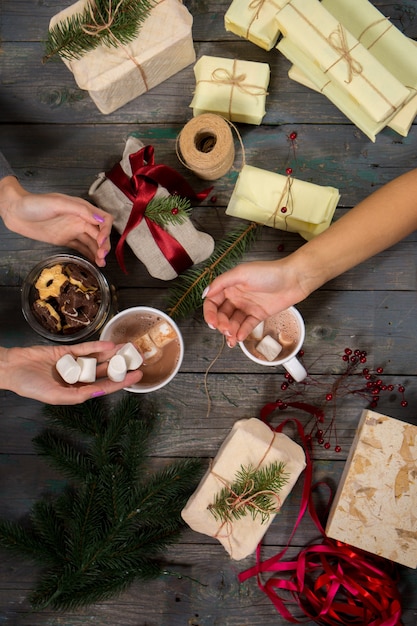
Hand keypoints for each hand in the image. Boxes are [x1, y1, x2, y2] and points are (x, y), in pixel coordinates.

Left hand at [0, 176, 111, 266]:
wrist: (16, 213)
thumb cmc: (35, 204)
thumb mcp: (59, 203)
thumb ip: (81, 210)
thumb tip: (101, 220)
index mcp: (82, 209)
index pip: (103, 219)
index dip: (105, 231)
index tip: (100, 242)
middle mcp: (81, 220)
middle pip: (100, 233)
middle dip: (104, 245)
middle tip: (101, 257)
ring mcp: (74, 230)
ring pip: (92, 242)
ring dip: (99, 252)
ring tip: (101, 264)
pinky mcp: (67, 240)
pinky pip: (82, 247)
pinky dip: (90, 255)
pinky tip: (94, 262)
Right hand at [0, 342, 142, 404]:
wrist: (12, 368)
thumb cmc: (30, 385)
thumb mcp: (54, 396)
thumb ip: (77, 396)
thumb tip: (97, 392)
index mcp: (76, 391)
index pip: (104, 387)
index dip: (121, 382)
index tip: (137, 377)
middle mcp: (78, 378)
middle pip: (105, 372)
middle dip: (121, 367)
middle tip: (138, 360)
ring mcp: (73, 363)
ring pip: (98, 358)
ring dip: (113, 354)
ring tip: (129, 349)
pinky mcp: (67, 352)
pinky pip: (86, 349)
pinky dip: (97, 346)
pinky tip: (110, 344)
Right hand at [203, 259, 306, 346]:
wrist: (293, 280)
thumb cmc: (269, 272)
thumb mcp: (241, 273)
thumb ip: (222, 282)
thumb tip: (205, 293)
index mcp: (230, 285)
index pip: (212, 301)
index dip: (209, 313)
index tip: (211, 322)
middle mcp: (236, 296)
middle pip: (221, 314)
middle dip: (221, 324)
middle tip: (226, 329)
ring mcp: (247, 306)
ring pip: (233, 322)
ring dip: (230, 331)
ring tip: (232, 337)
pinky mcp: (258, 314)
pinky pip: (246, 325)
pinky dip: (242, 332)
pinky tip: (240, 337)